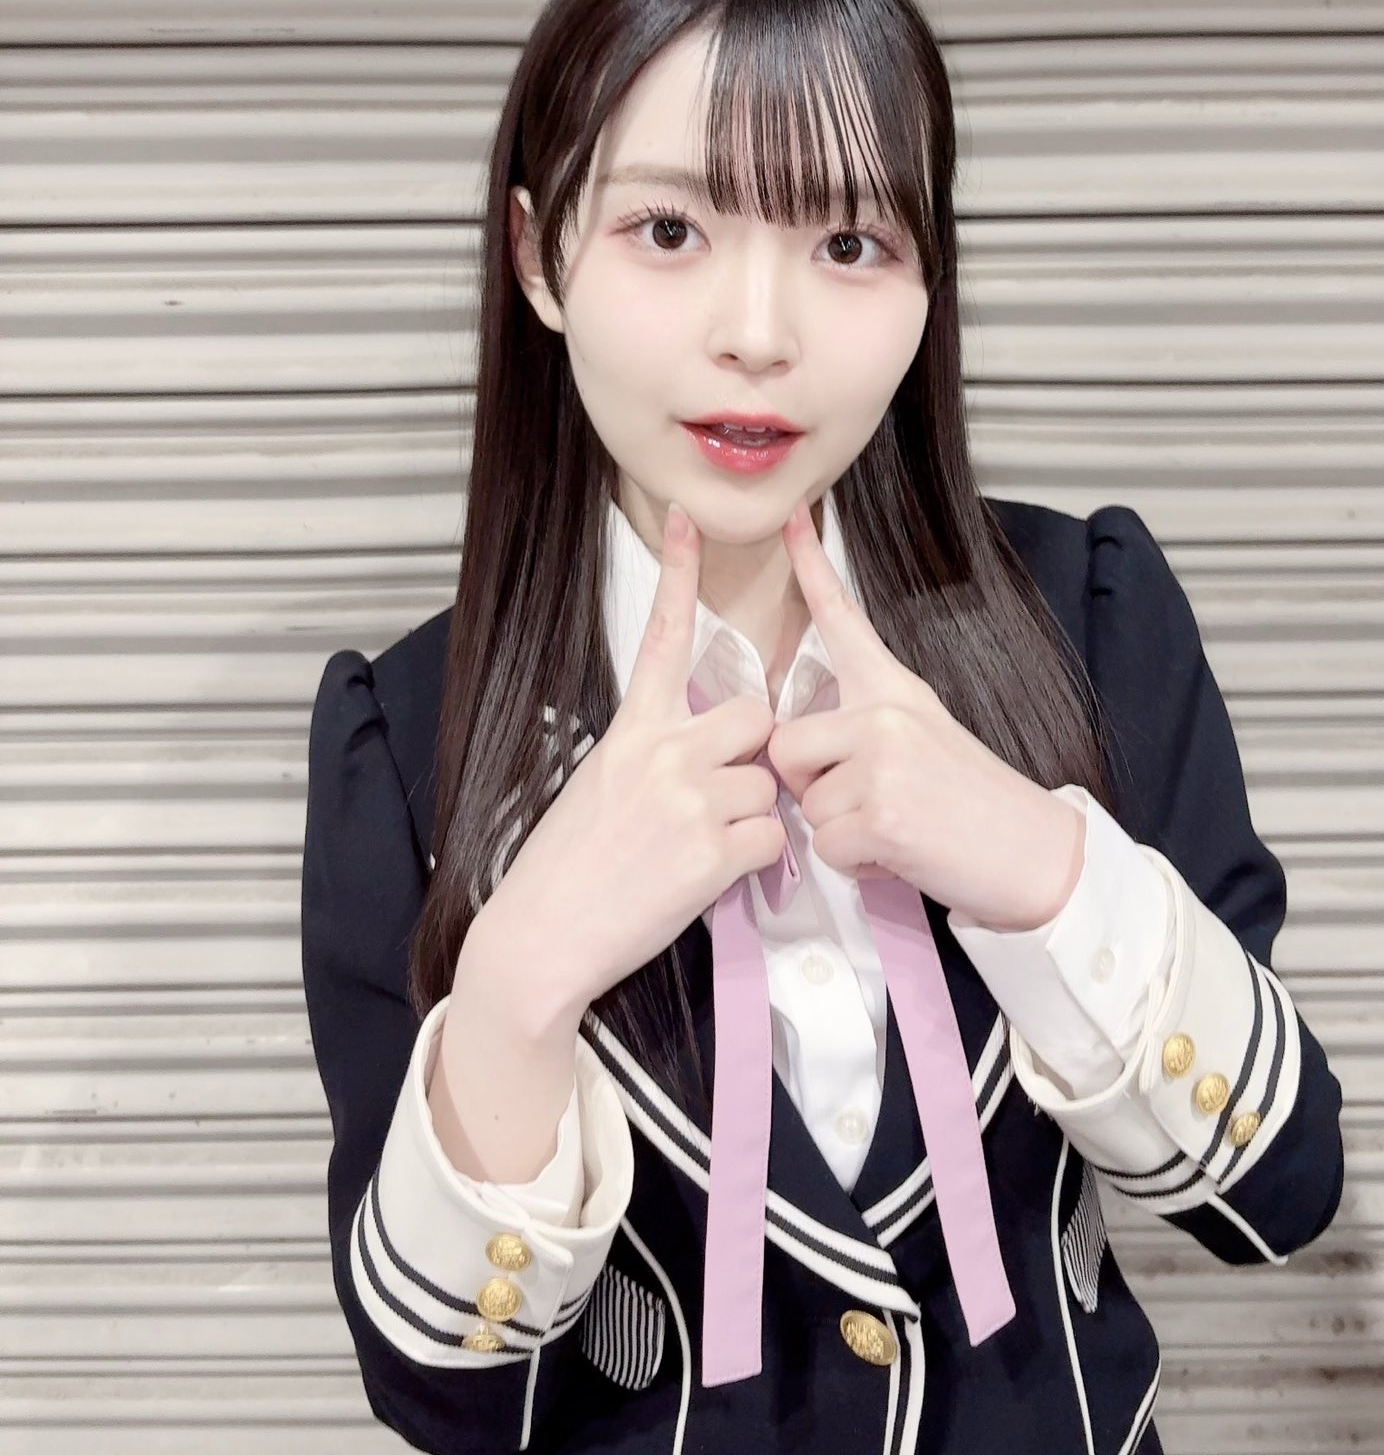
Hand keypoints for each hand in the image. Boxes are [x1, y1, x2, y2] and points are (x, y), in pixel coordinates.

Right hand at [462, 502, 787, 1023]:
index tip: (686, 516)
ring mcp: (690, 800)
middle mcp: (664, 752)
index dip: (679, 573)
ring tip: (699, 851)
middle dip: (755, 750)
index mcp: (630, 730)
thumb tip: (706, 754)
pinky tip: (710, 878)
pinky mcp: (712, 853)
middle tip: (722, 794)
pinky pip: (772, 840)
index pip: (661, 636)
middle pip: (756, 715)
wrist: (541, 937)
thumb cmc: (565, 869)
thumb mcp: (599, 785)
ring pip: (769, 784)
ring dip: (752, 817)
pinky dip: (756, 864)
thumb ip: (654, 755)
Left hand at [766, 495, 1083, 930]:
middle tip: (865, 804)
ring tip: (896, 830)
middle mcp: (885, 712)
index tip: (793, 516)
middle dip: (808, 788)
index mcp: (895, 688)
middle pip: (785, 744)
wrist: (1038, 854)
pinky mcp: (882, 814)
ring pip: (806, 805)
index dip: (811, 567)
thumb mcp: (925, 739)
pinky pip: (827, 846)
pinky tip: (900, 853)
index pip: (844, 618)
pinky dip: (856, 864)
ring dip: (841, 832)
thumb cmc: (975, 806)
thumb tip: (799, 750)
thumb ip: (865, 730)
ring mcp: (884, 760)